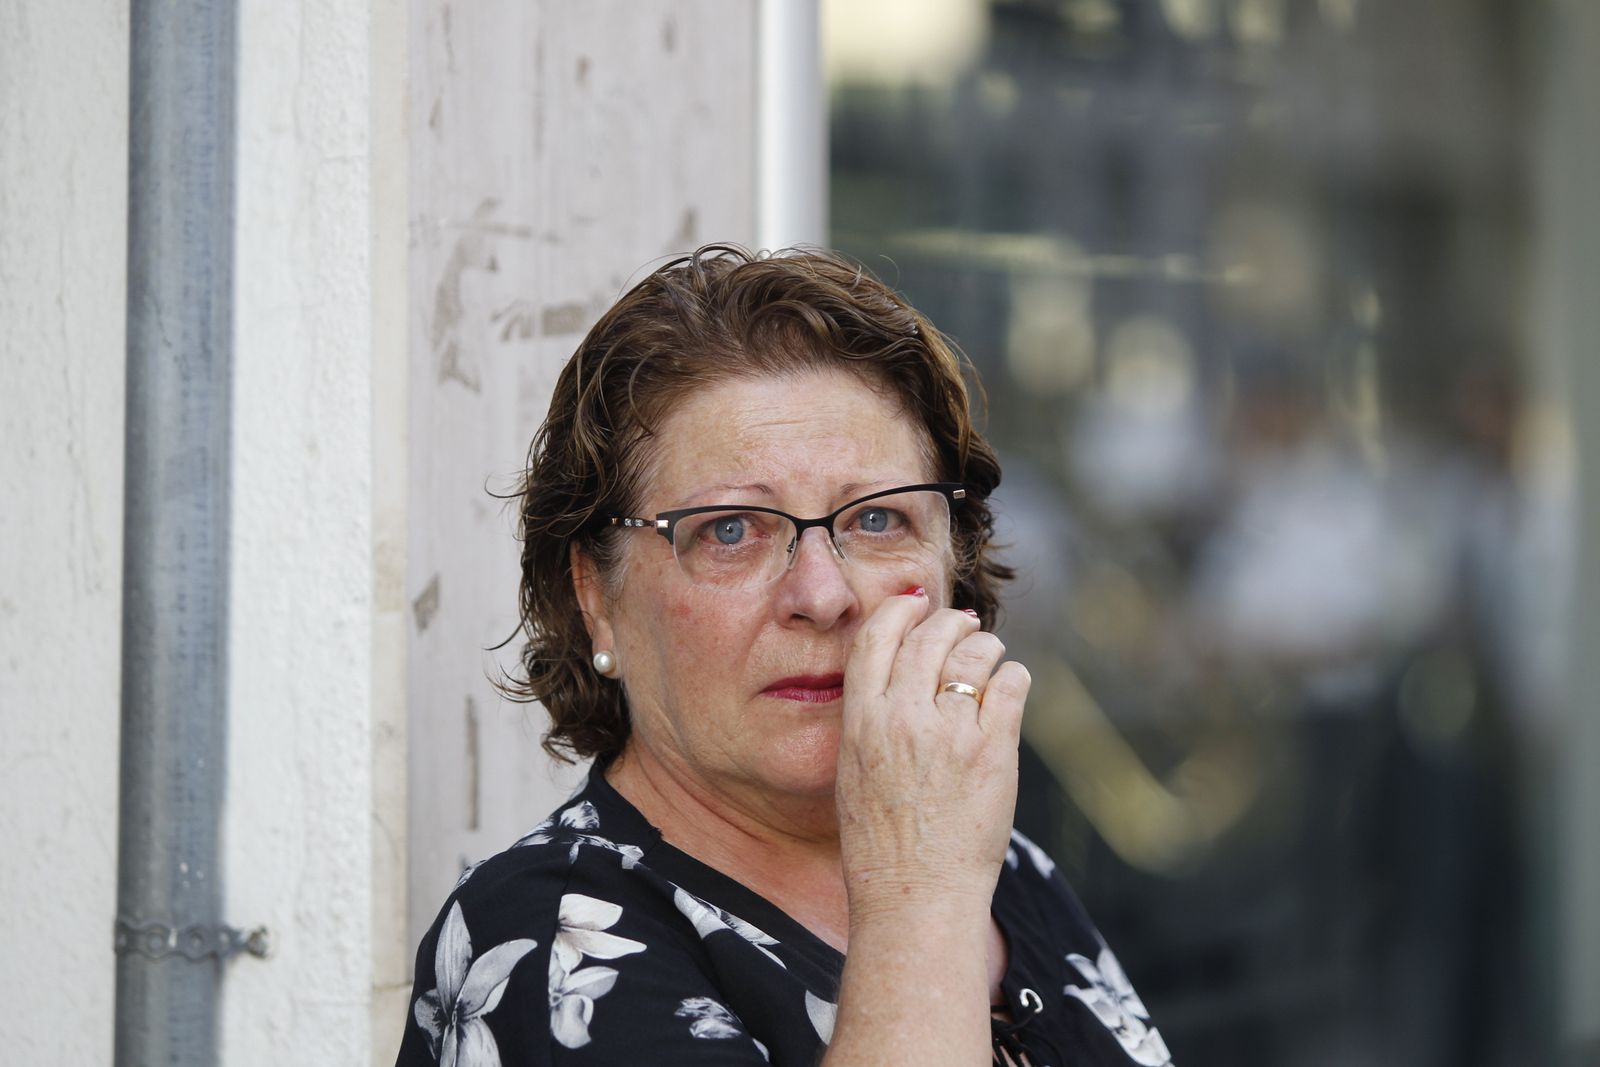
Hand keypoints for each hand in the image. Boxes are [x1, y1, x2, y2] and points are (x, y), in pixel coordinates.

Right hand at [834, 588, 1030, 915]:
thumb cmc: (881, 844)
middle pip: (932, 637)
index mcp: (861, 721)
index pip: (877, 637)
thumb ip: (872, 719)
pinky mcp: (993, 751)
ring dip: (987, 647)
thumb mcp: (853, 772)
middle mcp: (903, 719)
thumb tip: (899, 675)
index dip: (900, 610)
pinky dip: (1014, 678)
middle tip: (966, 625)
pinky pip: (1011, 685)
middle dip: (953, 622)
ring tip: (992, 655)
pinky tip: (1011, 686)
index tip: (915, 605)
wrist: (914, 895)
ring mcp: (950, 733)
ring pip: (976, 654)